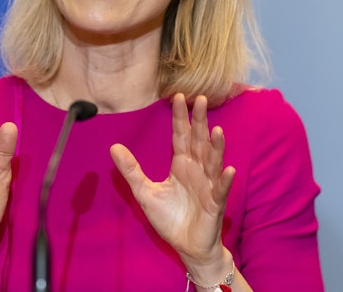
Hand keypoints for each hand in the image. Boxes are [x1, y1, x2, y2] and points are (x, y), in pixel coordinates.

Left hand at [109, 93, 233, 271]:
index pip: (181, 136)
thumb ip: (131, 170)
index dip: (180, 117)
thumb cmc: (170, 218)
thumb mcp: (145, 192)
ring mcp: (208, 186)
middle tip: (201, 99)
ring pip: (213, 162)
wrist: (186, 246)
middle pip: (199, 141)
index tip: (178, 96)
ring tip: (217, 131)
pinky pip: (220, 190)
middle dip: (200, 121)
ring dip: (216, 147)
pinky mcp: (214, 204)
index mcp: (182, 164)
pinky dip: (225, 180)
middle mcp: (197, 170)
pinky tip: (228, 169)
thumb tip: (114, 147)